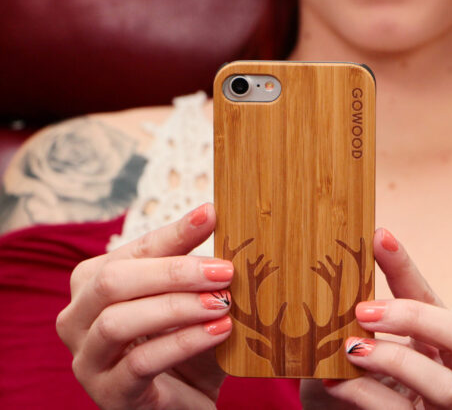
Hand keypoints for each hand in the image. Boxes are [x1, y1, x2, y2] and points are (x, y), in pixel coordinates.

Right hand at [56, 203, 232, 409]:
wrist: (189, 402)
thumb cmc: (188, 340)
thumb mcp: (191, 295)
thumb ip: (192, 260)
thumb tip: (209, 211)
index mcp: (93, 282)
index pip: (133, 249)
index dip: (173, 233)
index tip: (211, 215)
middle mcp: (77, 318)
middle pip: (113, 281)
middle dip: (173, 272)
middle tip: (224, 271)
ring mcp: (87, 360)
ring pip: (118, 323)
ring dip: (177, 307)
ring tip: (222, 303)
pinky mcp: (108, 395)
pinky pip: (139, 363)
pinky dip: (183, 342)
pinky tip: (218, 331)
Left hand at [303, 228, 451, 408]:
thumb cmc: (354, 383)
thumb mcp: (355, 343)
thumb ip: (355, 312)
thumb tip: (333, 254)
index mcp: (440, 342)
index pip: (430, 296)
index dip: (406, 267)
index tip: (377, 237)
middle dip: (415, 317)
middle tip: (363, 311)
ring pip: (445, 384)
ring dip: (393, 359)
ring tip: (350, 349)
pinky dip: (368, 394)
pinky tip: (334, 383)